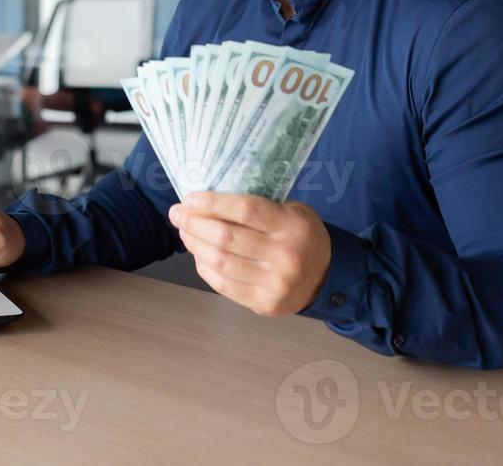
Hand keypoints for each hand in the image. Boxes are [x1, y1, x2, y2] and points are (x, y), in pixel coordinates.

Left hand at [168, 192, 330, 316]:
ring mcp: (274, 283)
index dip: (213, 203)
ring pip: (220, 262)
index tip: (190, 198)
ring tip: (184, 231)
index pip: (246, 210)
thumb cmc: (301, 235)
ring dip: (194, 244)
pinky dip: (204, 267)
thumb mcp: (292, 210)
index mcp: (292, 226)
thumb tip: (210, 200)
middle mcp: (285, 256)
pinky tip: (198, 254)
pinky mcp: (264, 303)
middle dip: (194, 223)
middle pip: (227, 238)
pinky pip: (223, 285)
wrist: (325, 276)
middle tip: (177, 213)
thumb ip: (260, 206)